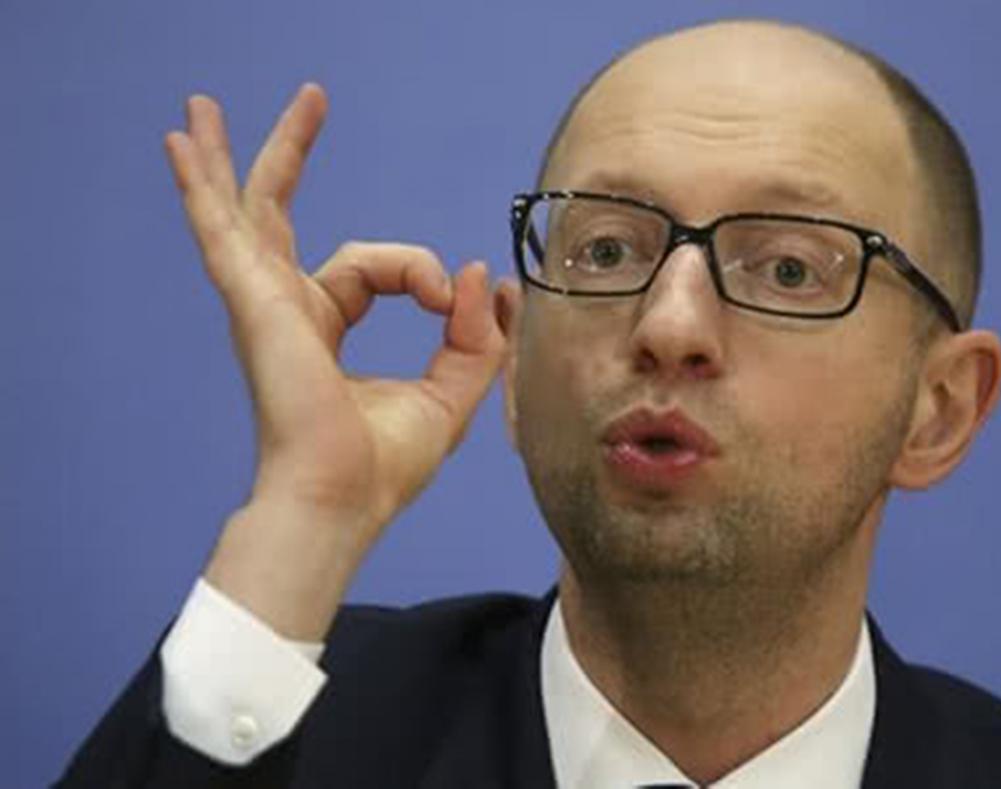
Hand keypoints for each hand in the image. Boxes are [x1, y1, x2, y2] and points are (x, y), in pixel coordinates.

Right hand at [163, 84, 509, 636]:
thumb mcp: (453, 389)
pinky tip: (181, 143)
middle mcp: (286, 308)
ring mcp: (264, 303)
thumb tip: (483, 272)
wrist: (343, 498)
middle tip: (311, 99)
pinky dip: (202, 187)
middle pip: (282, 214)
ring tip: (201, 105)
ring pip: (246, 209)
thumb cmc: (384, 464)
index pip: (374, 267)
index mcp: (323, 327)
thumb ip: (476, 332)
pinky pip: (223, 230)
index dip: (422, 271)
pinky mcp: (258, 302)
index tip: (454, 300)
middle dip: (290, 154)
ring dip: (232, 154)